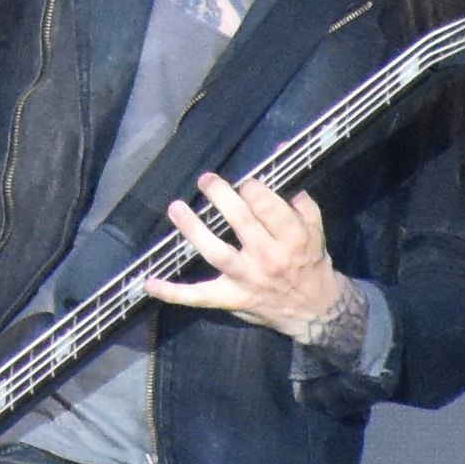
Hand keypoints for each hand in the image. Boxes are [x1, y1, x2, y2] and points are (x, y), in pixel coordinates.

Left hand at [138, 170, 359, 347]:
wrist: (313, 310)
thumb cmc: (309, 261)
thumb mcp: (314, 228)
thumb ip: (298, 196)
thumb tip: (281, 153)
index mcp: (292, 238)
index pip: (267, 206)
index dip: (251, 188)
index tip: (244, 183)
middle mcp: (269, 258)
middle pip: (240, 222)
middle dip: (221, 196)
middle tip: (206, 180)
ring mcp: (246, 279)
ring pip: (215, 252)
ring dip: (193, 230)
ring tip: (176, 208)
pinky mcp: (230, 298)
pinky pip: (198, 297)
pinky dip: (173, 292)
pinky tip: (150, 283)